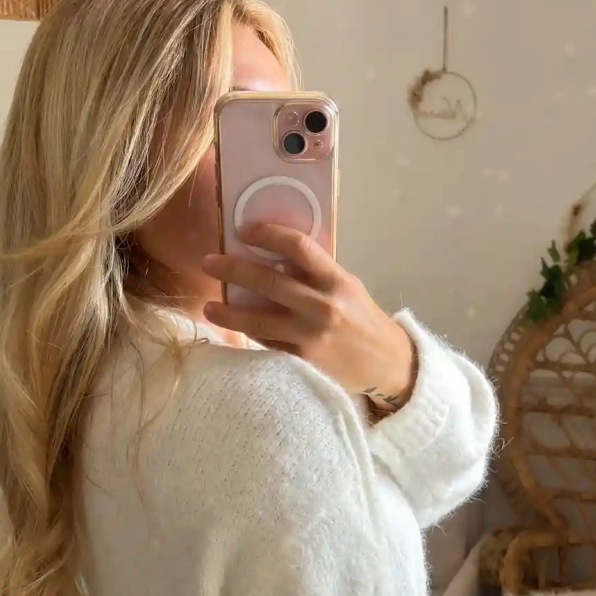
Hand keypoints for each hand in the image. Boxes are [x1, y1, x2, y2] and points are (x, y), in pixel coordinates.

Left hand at [202, 223, 416, 413]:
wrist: (387, 365)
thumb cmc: (363, 321)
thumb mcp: (347, 288)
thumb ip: (314, 274)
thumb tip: (273, 258)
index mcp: (335, 281)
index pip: (298, 247)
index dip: (267, 233)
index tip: (244, 229)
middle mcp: (322, 306)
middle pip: (268, 281)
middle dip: (233, 269)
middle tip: (209, 262)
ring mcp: (311, 336)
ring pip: (259, 321)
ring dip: (228, 313)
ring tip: (208, 307)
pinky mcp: (303, 362)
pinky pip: (269, 344)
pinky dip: (250, 337)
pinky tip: (234, 332)